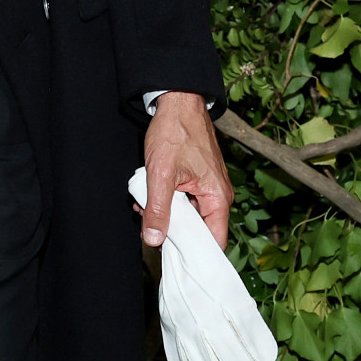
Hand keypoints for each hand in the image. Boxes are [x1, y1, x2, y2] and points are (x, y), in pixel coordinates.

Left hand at [135, 92, 231, 249]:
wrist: (177, 101)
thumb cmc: (175, 132)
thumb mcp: (161, 174)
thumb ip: (158, 209)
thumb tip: (154, 239)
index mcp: (218, 198)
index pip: (214, 241)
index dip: (195, 253)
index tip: (174, 259)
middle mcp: (217, 196)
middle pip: (198, 230)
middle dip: (171, 230)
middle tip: (148, 224)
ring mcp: (208, 187)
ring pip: (188, 214)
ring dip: (165, 213)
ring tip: (143, 205)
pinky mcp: (197, 179)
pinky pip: (184, 200)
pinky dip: (167, 200)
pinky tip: (148, 195)